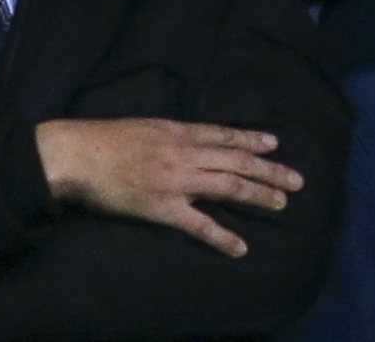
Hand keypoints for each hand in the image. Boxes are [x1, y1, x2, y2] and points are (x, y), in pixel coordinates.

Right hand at [34, 118, 302, 258]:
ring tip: (282, 205)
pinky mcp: (164, 207)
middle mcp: (184, 153)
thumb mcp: (143, 126)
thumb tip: (187, 140)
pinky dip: (223, 237)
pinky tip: (241, 248)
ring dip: (259, 195)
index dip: (251, 138)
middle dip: (269, 170)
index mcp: (177, 130)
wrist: (77, 154)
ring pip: (229, 186)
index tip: (274, 142)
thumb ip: (168, 134)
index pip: (223, 134)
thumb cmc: (103, 139)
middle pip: (236, 159)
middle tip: (297, 180)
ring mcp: (177, 180)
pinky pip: (200, 224)